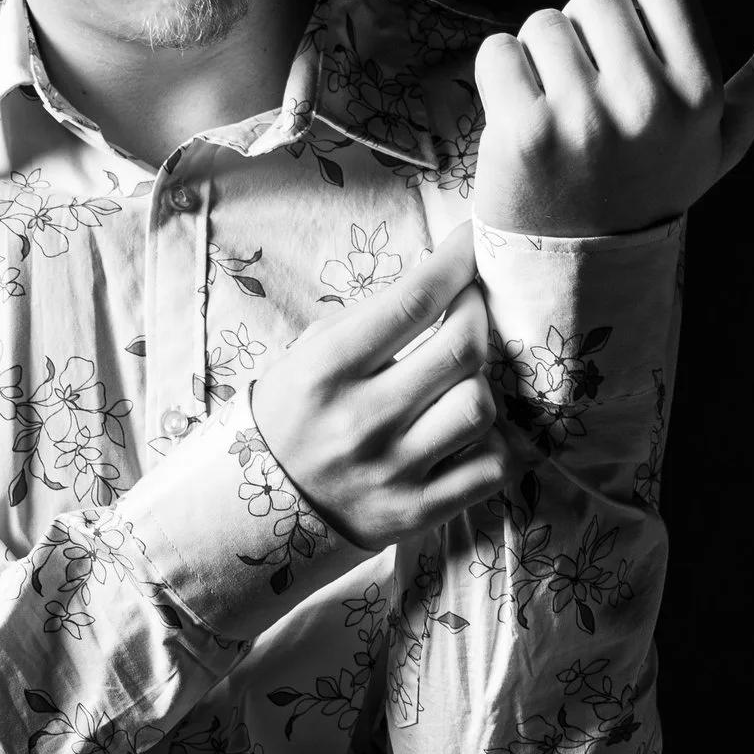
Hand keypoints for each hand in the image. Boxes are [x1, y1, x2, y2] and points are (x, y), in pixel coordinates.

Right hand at [251, 221, 516, 548]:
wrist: (258, 510)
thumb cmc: (292, 416)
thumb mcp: (307, 356)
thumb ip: (368, 321)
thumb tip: (441, 281)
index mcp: (325, 371)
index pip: (412, 302)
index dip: (456, 262)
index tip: (474, 242)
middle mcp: (360, 421)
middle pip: (460, 350)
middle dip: (477, 312)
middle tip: (471, 304)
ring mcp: (393, 471)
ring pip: (479, 407)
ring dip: (481, 381)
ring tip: (461, 376)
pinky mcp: (418, 511)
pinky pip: (491, 468)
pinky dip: (495, 441)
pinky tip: (472, 429)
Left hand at [472, 0, 753, 237]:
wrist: (581, 263)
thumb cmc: (653, 184)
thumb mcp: (721, 139)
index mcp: (699, 95)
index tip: (621, 30)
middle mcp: (646, 104)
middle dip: (585, 28)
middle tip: (589, 85)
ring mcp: (582, 119)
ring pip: (544, 22)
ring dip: (542, 54)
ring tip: (559, 107)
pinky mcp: (523, 133)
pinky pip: (500, 51)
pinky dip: (503, 74)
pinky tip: (522, 117)